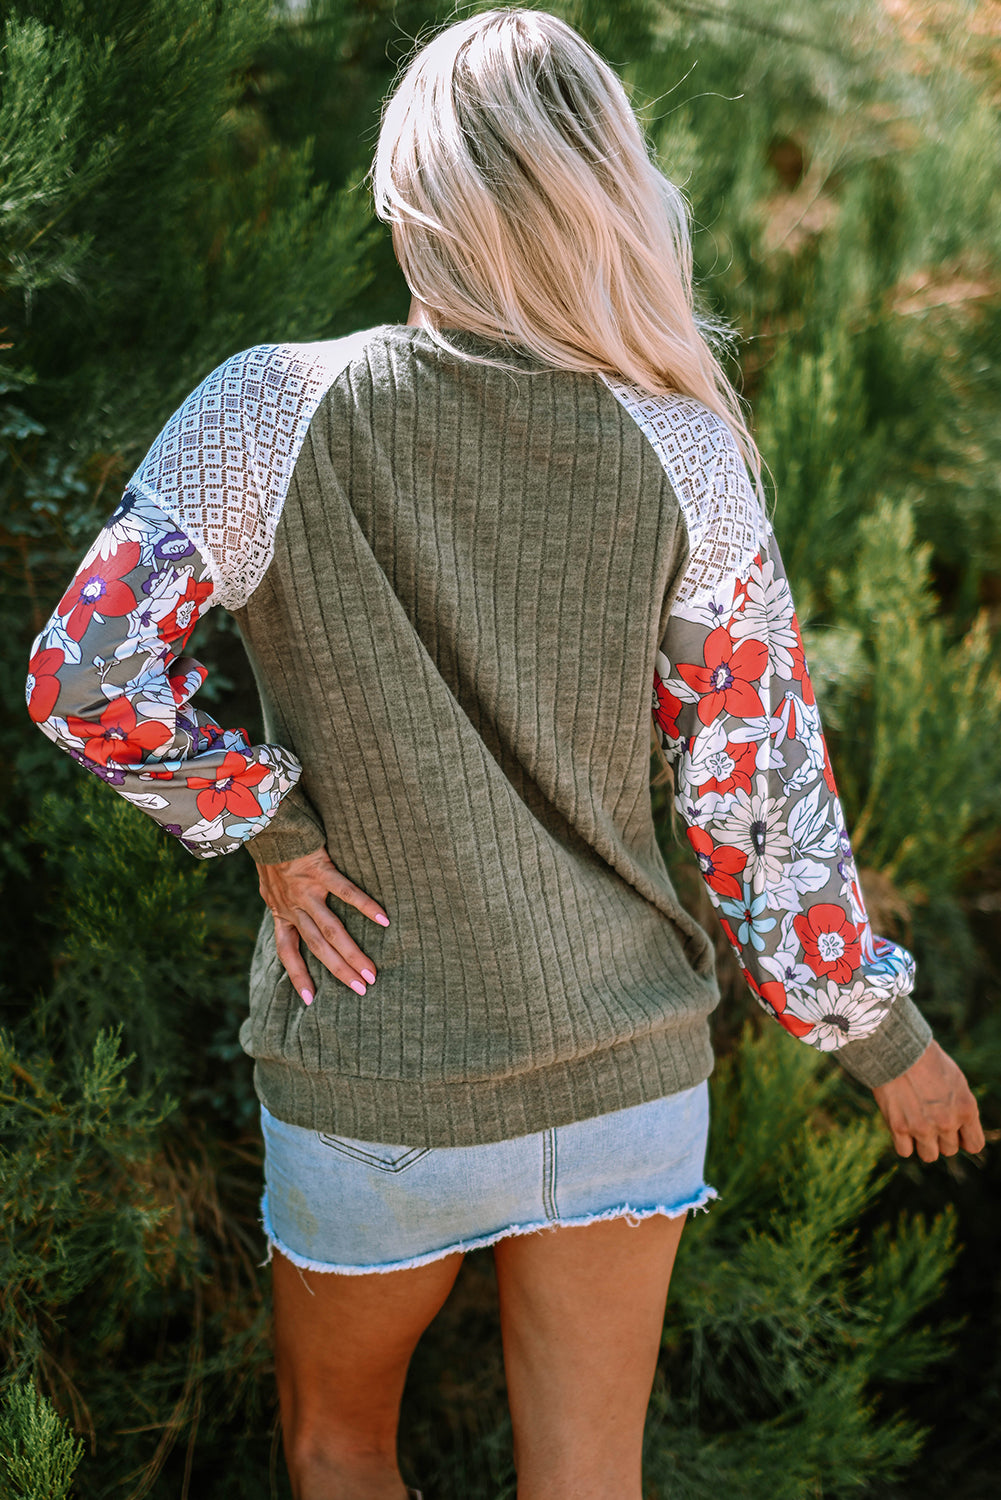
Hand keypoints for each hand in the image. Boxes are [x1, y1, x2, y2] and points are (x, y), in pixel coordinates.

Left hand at [257, 846, 388, 1005]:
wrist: (267, 822)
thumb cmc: (273, 850)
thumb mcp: (269, 883)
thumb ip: (279, 899)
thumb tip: (285, 910)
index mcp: (281, 911)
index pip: (287, 952)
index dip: (297, 976)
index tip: (310, 1000)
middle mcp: (293, 906)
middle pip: (317, 947)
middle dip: (338, 971)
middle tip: (360, 990)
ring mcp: (306, 891)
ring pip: (331, 930)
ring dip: (351, 954)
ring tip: (371, 972)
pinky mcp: (320, 870)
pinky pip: (346, 892)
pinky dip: (365, 907)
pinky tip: (384, 920)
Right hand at [871, 1040, 985, 1161]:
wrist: (896, 1049)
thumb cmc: (927, 1060)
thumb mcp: (956, 1081)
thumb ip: (961, 1108)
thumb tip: (959, 1130)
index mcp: (966, 1109)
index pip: (974, 1145)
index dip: (963, 1139)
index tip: (954, 1132)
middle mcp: (947, 1122)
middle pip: (949, 1150)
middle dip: (940, 1137)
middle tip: (928, 1117)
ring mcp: (923, 1127)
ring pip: (929, 1155)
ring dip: (923, 1143)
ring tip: (914, 1123)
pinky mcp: (899, 1128)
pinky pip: (905, 1151)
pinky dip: (903, 1142)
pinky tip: (901, 1125)